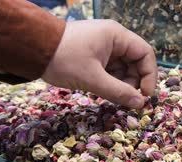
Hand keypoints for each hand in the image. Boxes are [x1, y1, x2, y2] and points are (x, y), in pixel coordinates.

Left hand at [42, 20, 157, 108]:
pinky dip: (110, 83)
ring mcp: (103, 47)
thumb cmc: (63, 60)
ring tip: (111, 96)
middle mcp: (113, 39)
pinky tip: (103, 91)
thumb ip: (119, 92)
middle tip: (126, 100)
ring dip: (121, 85)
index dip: (149, 75)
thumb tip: (140, 104)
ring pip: (123, 69)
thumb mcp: (92, 79)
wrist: (31, 50)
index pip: (145, 54)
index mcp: (117, 36)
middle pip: (135, 63)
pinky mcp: (94, 56)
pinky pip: (111, 71)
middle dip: (133, 83)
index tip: (144, 96)